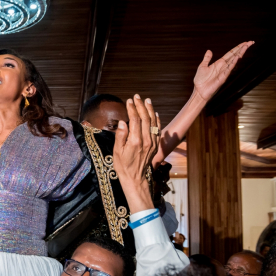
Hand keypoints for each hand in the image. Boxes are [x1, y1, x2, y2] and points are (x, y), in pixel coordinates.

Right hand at [112, 95, 160, 213]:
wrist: (135, 178)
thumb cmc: (122, 166)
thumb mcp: (117, 152)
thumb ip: (120, 136)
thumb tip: (123, 122)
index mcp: (135, 141)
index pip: (135, 119)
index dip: (132, 108)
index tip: (129, 101)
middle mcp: (146, 140)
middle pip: (145, 118)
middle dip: (141, 106)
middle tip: (137, 96)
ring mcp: (153, 143)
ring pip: (153, 122)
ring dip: (150, 110)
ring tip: (147, 100)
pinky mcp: (155, 146)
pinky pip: (158, 130)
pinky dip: (157, 120)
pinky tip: (155, 113)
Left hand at [193, 41, 253, 101]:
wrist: (199, 91)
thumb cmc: (200, 81)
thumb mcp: (203, 66)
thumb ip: (207, 58)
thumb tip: (209, 50)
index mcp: (219, 63)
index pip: (231, 53)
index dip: (238, 47)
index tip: (245, 42)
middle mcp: (223, 67)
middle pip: (235, 55)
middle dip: (242, 48)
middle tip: (251, 42)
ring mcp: (224, 72)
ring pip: (234, 61)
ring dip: (240, 53)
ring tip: (245, 47)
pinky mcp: (223, 78)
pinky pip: (229, 69)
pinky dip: (233, 63)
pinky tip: (237, 57)